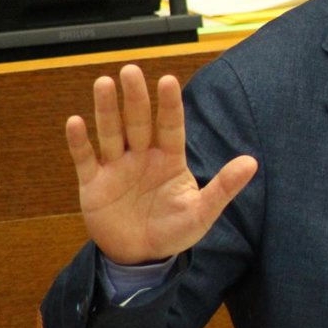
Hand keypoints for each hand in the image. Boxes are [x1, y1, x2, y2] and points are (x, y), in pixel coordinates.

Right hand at [66, 64, 256, 264]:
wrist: (142, 256)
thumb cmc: (175, 231)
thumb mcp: (202, 212)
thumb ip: (224, 187)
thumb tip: (252, 162)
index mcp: (170, 160)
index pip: (171, 126)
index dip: (169, 105)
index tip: (168, 80)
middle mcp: (142, 157)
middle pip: (138, 122)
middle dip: (135, 98)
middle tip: (130, 70)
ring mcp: (117, 168)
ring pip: (111, 133)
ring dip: (106, 110)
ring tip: (104, 83)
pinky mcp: (94, 184)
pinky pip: (85, 159)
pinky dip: (79, 142)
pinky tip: (75, 122)